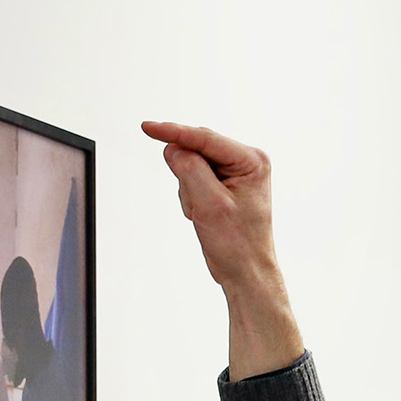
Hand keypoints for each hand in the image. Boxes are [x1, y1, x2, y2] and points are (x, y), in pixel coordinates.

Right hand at [140, 119, 304, 378]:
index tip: (148, 127)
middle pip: (196, 150)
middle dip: (188, 177)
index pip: (205, 137)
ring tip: (205, 214)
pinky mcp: (221, 183)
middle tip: (197, 205)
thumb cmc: (239, 245)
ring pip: (190, 165)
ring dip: (189, 190)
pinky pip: (191, 178)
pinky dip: (190, 196)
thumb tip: (173, 147)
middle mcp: (245, 161)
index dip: (174, 132)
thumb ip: (189, 169)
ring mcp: (233, 172)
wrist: (246, 273)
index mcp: (252, 160)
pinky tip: (204, 215)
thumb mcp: (210, 204)